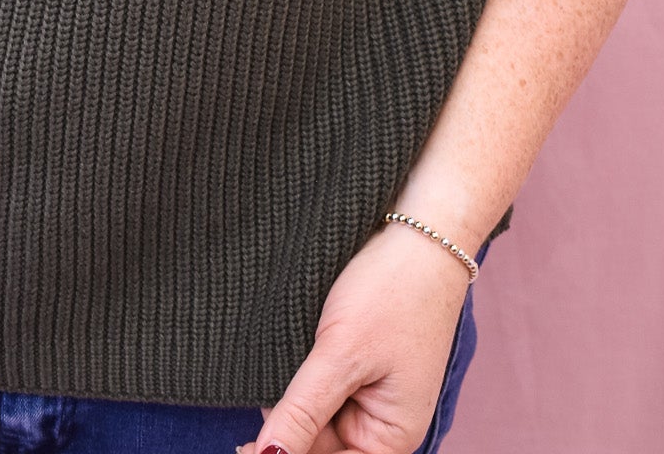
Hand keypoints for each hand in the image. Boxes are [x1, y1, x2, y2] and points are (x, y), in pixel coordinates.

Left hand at [241, 225, 470, 453]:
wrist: (419, 232)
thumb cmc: (393, 291)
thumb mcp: (342, 353)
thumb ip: (303, 412)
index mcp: (391, 437)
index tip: (244, 447)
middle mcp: (380, 425)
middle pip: (318, 446)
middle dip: (287, 427)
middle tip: (256, 400)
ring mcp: (367, 395)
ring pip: (313, 418)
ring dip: (290, 401)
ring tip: (284, 360)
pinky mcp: (355, 367)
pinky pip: (319, 389)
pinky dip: (299, 379)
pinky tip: (286, 354)